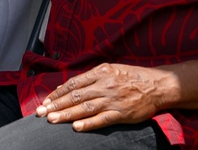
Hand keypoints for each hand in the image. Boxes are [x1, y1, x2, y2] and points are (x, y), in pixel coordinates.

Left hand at [35, 63, 172, 131]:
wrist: (157, 85)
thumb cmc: (131, 77)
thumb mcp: (110, 69)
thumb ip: (89, 78)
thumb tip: (67, 86)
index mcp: (100, 72)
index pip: (74, 83)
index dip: (58, 93)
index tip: (45, 101)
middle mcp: (104, 85)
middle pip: (75, 96)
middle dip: (56, 105)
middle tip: (41, 112)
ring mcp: (112, 99)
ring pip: (85, 107)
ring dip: (66, 114)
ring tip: (52, 120)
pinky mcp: (121, 113)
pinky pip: (102, 119)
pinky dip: (88, 124)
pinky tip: (76, 128)